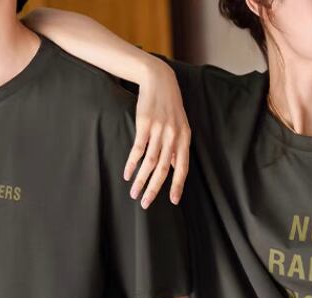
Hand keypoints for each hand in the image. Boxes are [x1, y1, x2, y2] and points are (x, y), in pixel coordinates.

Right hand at [125, 57, 190, 208]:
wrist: (159, 79)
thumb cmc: (169, 106)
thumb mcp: (180, 125)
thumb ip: (176, 147)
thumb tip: (172, 167)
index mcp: (184, 138)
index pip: (183, 167)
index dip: (177, 185)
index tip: (172, 201)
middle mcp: (174, 136)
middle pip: (164, 169)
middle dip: (154, 189)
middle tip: (146, 204)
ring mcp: (159, 130)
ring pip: (150, 163)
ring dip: (140, 180)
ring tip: (134, 194)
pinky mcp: (145, 124)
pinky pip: (138, 149)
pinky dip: (132, 164)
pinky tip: (127, 174)